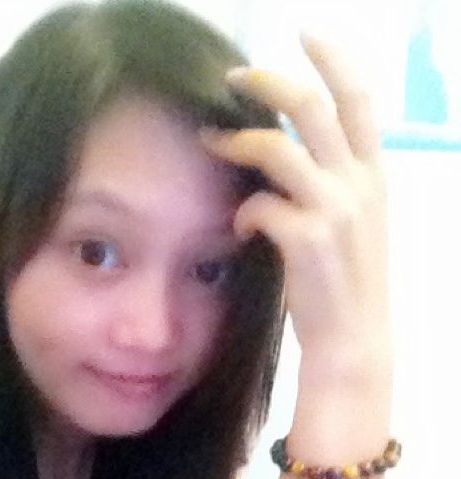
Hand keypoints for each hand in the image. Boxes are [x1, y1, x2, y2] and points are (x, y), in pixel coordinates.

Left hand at [200, 35, 390, 366]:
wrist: (352, 338)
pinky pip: (257, 205)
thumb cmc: (345, 280)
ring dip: (236, 144)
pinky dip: (242, 212)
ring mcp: (334, 210)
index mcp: (373, 175)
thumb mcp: (354, 221)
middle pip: (310, 108)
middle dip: (268, 83)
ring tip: (211, 144)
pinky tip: (242, 229)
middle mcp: (359, 183)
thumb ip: (330, 182)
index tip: (304, 33)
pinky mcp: (306, 239)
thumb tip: (280, 153)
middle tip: (232, 77)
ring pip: (275, 149)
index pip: (359, 100)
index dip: (332, 59)